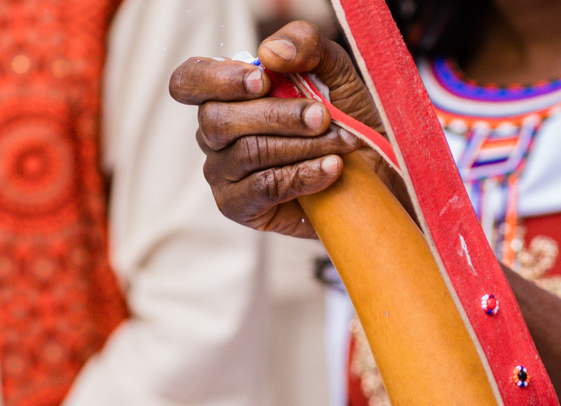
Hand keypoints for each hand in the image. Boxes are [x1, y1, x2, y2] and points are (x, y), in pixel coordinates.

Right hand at [170, 21, 398, 237]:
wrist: (370, 171)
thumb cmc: (344, 117)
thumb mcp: (332, 69)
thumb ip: (304, 43)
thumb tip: (270, 54)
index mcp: (225, 94)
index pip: (189, 80)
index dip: (217, 79)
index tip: (262, 80)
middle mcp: (214, 133)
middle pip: (219, 119)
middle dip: (277, 115)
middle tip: (323, 116)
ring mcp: (222, 172)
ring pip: (247, 153)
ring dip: (301, 146)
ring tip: (341, 143)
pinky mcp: (239, 206)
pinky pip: (263, 188)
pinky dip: (302, 175)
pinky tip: (332, 168)